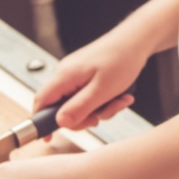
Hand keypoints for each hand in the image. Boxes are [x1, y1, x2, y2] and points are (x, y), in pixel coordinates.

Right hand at [34, 29, 148, 131]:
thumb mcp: (102, 90)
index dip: (41, 121)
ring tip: (119, 101)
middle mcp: (66, 74)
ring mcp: (77, 74)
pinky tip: (120, 96)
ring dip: (100, 109)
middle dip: (83, 117)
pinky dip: (104, 101)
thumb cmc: (121, 60)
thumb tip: (60, 122)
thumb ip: (80, 108)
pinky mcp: (87, 75)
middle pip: (62, 107)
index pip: (42, 101)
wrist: (137, 40)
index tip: (48, 138)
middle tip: (100, 117)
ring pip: (79, 104)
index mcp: (65, 76)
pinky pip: (89, 96)